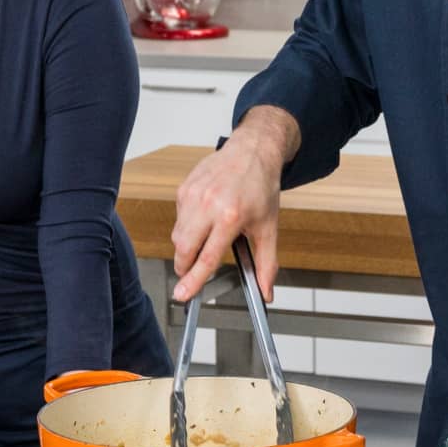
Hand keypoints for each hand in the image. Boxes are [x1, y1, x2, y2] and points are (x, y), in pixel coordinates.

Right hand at [169, 109, 292, 302]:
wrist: (252, 152)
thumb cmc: (261, 188)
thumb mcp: (269, 228)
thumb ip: (266, 263)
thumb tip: (266, 291)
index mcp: (230, 217)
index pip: (206, 257)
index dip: (193, 280)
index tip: (182, 295)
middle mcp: (208, 205)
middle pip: (184, 249)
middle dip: (184, 267)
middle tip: (190, 274)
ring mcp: (193, 195)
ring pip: (178, 235)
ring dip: (187, 246)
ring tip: (207, 237)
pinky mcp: (184, 188)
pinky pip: (179, 219)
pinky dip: (188, 227)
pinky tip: (204, 218)